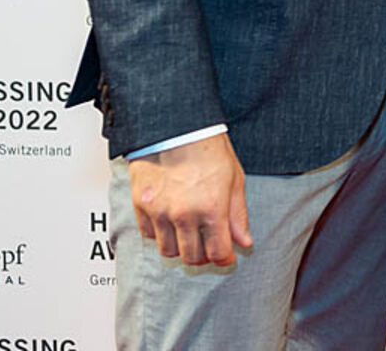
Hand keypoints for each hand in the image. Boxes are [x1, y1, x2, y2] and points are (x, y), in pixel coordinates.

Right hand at [128, 132, 252, 265]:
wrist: (175, 127)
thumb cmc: (208, 148)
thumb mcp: (234, 179)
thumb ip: (237, 215)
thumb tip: (244, 242)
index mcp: (211, 208)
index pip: (217, 252)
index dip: (225, 258)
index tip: (227, 256)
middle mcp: (184, 214)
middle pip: (192, 257)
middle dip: (204, 257)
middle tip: (209, 248)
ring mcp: (159, 212)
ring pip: (168, 250)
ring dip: (181, 248)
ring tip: (190, 236)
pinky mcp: (141, 206)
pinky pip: (149, 235)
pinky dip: (160, 235)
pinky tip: (171, 223)